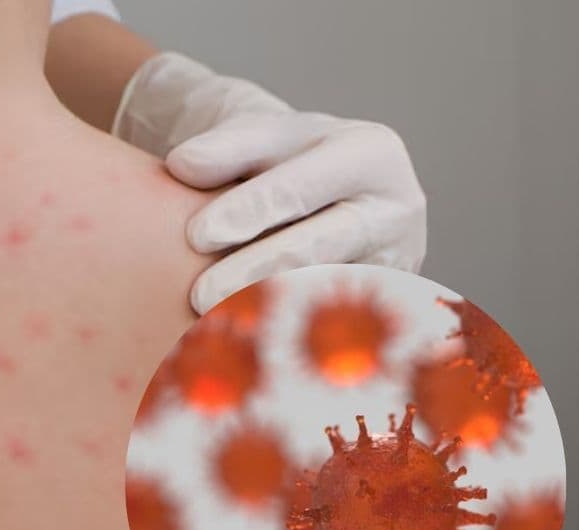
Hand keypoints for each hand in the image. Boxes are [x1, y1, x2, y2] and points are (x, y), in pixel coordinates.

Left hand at [114, 52, 426, 313]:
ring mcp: (394, 263)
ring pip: (322, 294)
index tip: (197, 236)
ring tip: (213, 323)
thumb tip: (184, 165)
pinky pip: (327, 325)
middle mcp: (394, 210)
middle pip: (316, 248)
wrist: (321, 184)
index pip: (299, 189)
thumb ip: (224, 147)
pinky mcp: (378, 305)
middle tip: (198, 296)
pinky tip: (240, 343)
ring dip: (264, 310)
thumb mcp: (257, 136)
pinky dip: (280, 332)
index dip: (248, 212)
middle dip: (252, 272)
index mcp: (370, 153)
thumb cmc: (282, 159)